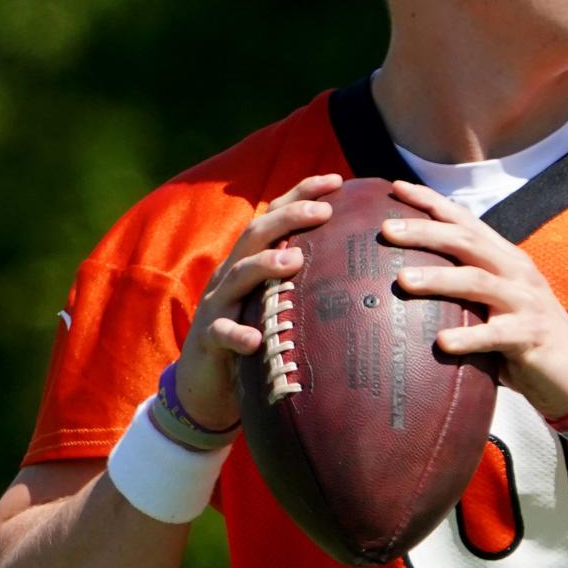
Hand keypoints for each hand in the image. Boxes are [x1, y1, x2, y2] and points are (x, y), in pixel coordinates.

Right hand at [176, 174, 343, 429]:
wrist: (205, 387)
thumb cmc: (253, 340)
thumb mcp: (278, 307)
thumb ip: (305, 285)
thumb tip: (362, 270)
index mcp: (250, 262)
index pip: (275, 217)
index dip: (302, 194)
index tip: (338, 180)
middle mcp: (232, 276)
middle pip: (257, 235)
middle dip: (290, 217)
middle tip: (325, 211)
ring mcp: (218, 306)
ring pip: (238, 275)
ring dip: (266, 265)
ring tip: (295, 260)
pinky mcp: (208, 340)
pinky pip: (222, 334)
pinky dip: (238, 334)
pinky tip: (256, 340)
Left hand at [380, 179, 567, 418]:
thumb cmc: (523, 338)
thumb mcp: (494, 304)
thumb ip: (463, 291)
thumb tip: (405, 285)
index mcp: (504, 258)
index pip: (466, 220)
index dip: (432, 202)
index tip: (395, 188)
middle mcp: (515, 271)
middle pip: (467, 241)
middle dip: (425, 231)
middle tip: (386, 229)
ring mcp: (525, 301)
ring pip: (478, 281)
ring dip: (439, 278)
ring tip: (403, 280)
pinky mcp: (531, 334)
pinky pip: (496, 334)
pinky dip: (468, 338)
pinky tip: (442, 343)